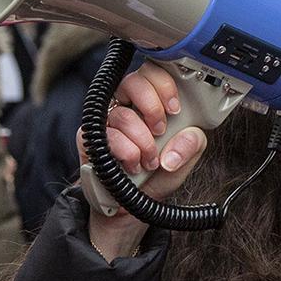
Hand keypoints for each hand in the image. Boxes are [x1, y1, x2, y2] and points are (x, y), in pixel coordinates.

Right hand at [77, 61, 207, 261]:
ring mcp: (107, 121)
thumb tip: (181, 141)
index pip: (152, 73)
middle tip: (160, 130)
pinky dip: (126, 152)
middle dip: (151, 106)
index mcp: (150, 103)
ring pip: (123, 114)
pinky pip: (107, 135)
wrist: (132, 207)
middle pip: (132, 81)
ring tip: (150, 160)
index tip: (175, 109)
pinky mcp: (89, 138)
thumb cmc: (156, 177)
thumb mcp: (184, 161)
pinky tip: (133, 164)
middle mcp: (127, 106)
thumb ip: (191, 145)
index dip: (164, 85)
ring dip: (142, 141)